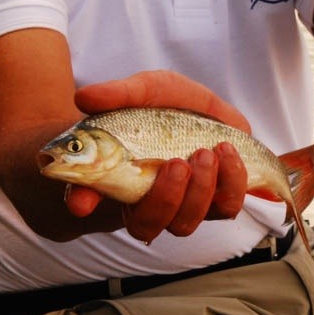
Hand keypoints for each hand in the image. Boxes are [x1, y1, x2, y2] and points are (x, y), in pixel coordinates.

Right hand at [65, 70, 249, 241]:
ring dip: (199, 190)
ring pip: (186, 223)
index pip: (87, 199)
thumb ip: (119, 93)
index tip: (82, 201)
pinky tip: (226, 152)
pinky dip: (230, 181)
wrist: (210, 111)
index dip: (83, 201)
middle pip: (146, 225)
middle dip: (164, 198)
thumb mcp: (146, 89)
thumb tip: (84, 98)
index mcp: (118, 177)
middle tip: (177, 163)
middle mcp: (149, 201)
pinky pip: (227, 207)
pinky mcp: (219, 200)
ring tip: (207, 153)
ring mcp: (185, 205)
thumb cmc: (167, 105)